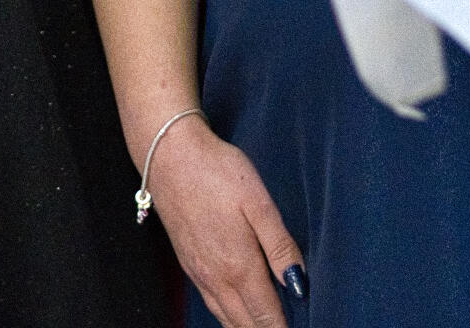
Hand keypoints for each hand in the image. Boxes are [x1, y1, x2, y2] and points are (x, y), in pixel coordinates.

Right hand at [147, 117, 303, 327]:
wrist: (170, 158)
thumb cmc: (218, 174)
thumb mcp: (259, 203)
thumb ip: (280, 246)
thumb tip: (298, 284)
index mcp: (239, 265)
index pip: (265, 314)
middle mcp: (216, 278)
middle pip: (244, 323)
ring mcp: (199, 273)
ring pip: (225, 317)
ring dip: (247, 327)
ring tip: (267, 327)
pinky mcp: (188, 264)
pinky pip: (211, 304)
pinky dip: (227, 316)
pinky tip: (236, 312)